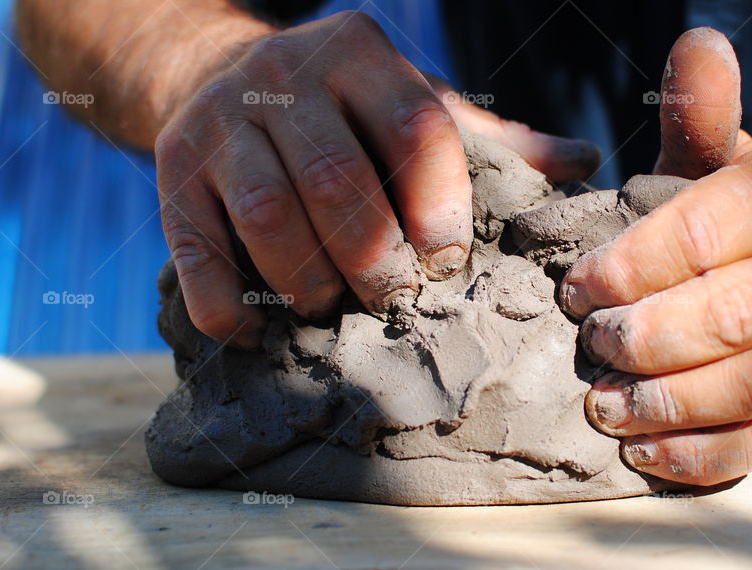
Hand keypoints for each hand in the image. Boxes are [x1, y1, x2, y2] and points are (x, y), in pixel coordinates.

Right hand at [156, 10, 598, 348]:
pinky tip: (256, 331)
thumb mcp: (409, 103)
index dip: (438, 204)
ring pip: (267, 217)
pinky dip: (227, 304)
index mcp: (359, 56)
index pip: (415, 127)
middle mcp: (283, 78)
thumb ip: (488, 140)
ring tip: (333, 310)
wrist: (213, 73)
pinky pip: (195, 252)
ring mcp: (219, 126)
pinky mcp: (170, 175)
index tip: (447, 259)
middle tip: (395, 299)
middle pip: (337, 181)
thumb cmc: (341, 109)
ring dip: (309, 282)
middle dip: (375, 259)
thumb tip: (581, 162)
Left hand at [560, 28, 751, 485]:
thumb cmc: (722, 211)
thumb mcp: (708, 160)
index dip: (628, 267)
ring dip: (668, 404)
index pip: (700, 235)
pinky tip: (644, 454)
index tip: (572, 290)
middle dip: (645, 337)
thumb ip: (697, 118)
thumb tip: (698, 43)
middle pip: (728, 316)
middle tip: (588, 346)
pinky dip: (702, 455)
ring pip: (750, 385)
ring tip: (603, 408)